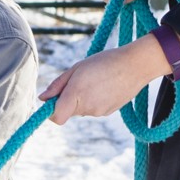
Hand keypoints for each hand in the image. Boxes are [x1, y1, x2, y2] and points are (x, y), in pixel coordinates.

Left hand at [40, 39, 169, 122]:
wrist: (136, 65)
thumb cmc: (104, 62)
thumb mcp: (77, 68)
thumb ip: (58, 85)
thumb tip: (43, 99)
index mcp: (76, 93)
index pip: (57, 117)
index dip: (51, 112)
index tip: (52, 101)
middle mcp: (87, 107)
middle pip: (68, 111)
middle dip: (68, 99)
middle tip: (80, 80)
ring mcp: (99, 112)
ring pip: (81, 109)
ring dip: (82, 99)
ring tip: (96, 80)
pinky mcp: (108, 112)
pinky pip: (93, 109)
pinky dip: (94, 100)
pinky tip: (104, 86)